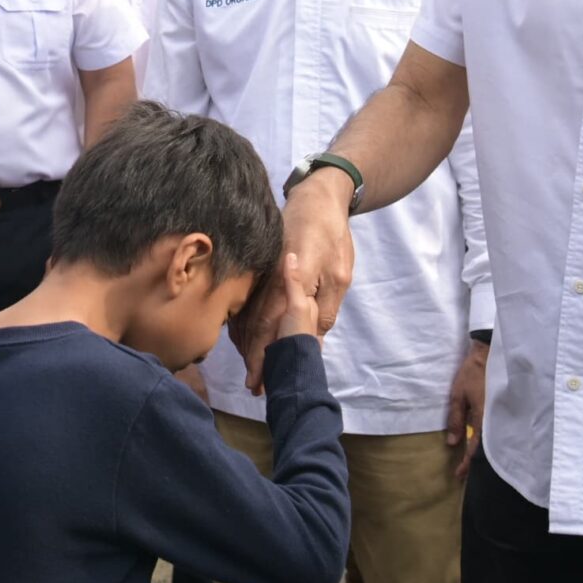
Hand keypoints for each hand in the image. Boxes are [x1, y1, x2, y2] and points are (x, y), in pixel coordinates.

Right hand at [246, 174, 353, 391]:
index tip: (257, 384)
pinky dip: (243, 323)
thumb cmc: (332, 237)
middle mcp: (264, 283)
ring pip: (244, 316)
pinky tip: (246, 336)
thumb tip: (310, 341)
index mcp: (284, 287)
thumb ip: (322, 310)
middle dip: (252, 358)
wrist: (315, 197)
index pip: (266, 332)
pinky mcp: (258, 269)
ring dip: (246, 343)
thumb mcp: (338, 277)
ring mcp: (258, 275)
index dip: (260, 359)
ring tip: (251, 367)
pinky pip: (245, 302)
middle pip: (250, 327)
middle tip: (255, 386)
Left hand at [444, 341, 489, 481]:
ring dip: (483, 453)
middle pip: (487, 449)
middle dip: (476, 463)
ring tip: (472, 463)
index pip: (476, 448)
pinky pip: (497, 430)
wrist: (490, 354)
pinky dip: (490, 441)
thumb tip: (452, 443)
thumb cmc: (472, 373)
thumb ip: (456, 419)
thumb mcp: (458, 395)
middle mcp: (495, 420)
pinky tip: (484, 445)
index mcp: (484, 418)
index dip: (467, 463)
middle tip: (465, 474)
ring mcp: (502, 415)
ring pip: (493, 441)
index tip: (459, 474)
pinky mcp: (503, 410)